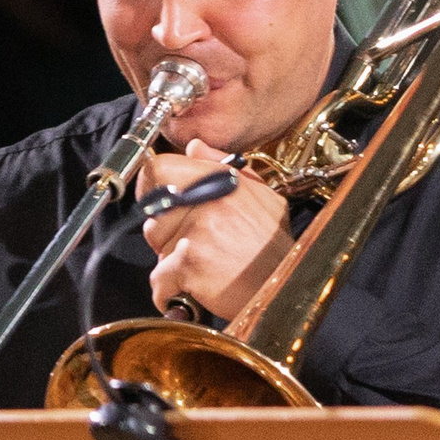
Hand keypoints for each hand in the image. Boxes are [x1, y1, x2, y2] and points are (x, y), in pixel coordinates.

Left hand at [138, 141, 292, 320]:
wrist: (288, 289)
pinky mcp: (190, 260)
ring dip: (172, 264)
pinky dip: (171, 292)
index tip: (155, 203)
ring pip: (157, 249)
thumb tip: (194, 147)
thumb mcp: (264, 199)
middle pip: (153, 214)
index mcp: (222, 179)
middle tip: (194, 249)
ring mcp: (198, 229)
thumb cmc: (274, 250)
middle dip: (165, 237)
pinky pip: (160, 278)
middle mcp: (209, 198)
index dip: (151, 187)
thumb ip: (224, 168)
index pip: (161, 168)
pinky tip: (196, 291)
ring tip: (204, 269)